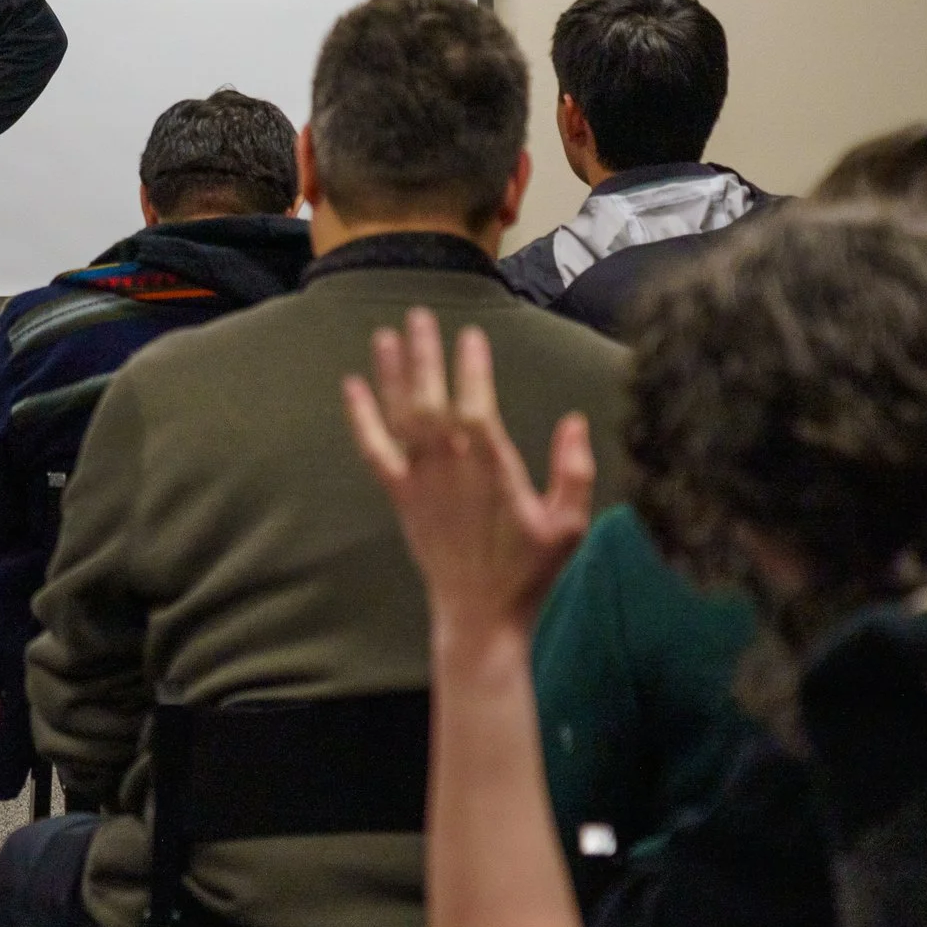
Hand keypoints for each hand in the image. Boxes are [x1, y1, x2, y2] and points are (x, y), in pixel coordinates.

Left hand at [342, 309, 594, 636]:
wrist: (480, 612)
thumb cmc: (529, 569)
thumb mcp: (569, 523)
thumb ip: (575, 470)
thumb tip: (575, 420)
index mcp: (491, 464)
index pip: (476, 401)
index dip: (471, 366)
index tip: (470, 334)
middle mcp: (449, 464)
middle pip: (431, 397)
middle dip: (424, 354)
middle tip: (419, 314)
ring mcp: (420, 478)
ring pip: (401, 415)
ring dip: (391, 373)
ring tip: (385, 334)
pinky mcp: (400, 495)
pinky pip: (373, 449)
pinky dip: (360, 416)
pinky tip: (351, 386)